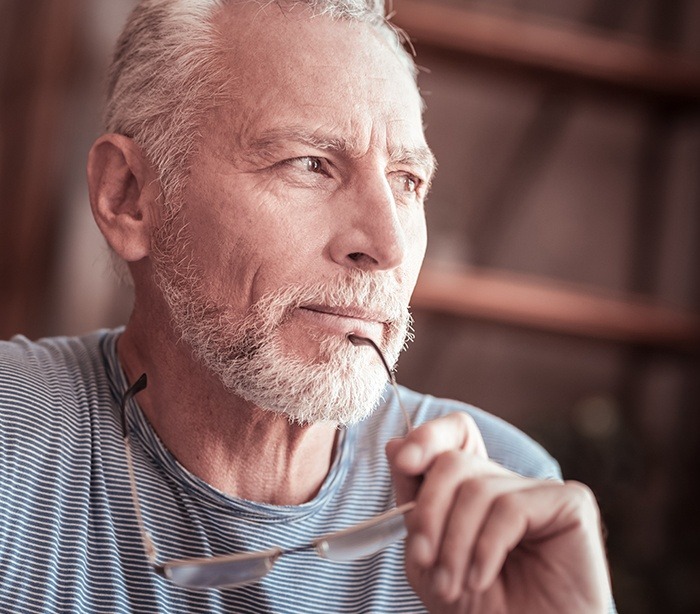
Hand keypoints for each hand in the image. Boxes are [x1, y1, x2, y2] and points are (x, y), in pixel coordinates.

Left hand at [386, 413, 610, 612]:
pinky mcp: (570, 504)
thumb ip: (413, 501)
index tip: (404, 462)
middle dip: (429, 512)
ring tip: (452, 584)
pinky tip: (481, 577)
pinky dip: (485, 546)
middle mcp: (509, 483)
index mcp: (477, 489)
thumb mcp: (428, 555)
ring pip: (477, 487)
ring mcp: (541, 491)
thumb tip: (395, 445)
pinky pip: (510, 507)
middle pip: (454, 461)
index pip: (456, 434)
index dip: (428, 437)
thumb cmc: (480, 609)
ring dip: (453, 542)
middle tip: (423, 558)